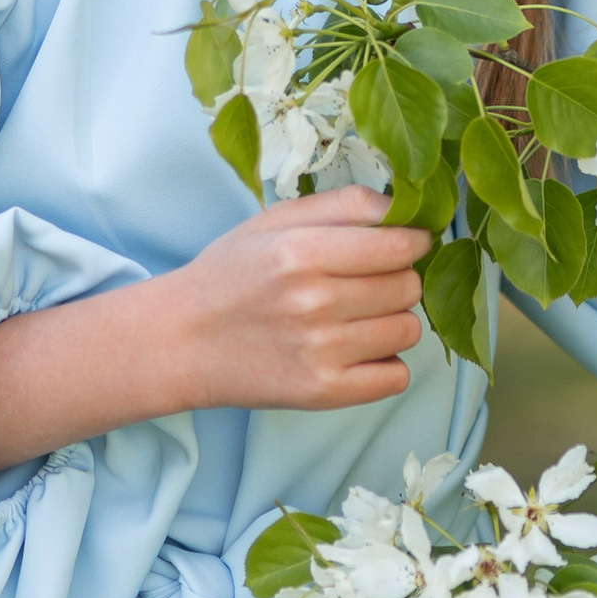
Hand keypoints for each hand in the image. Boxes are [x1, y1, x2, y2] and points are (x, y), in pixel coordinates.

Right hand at [161, 187, 427, 414]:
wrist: (182, 342)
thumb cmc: (231, 274)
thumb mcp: (275, 221)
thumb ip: (341, 205)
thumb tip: (403, 206)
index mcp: (301, 251)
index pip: (397, 245)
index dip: (413, 240)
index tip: (407, 242)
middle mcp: (314, 302)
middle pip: (407, 286)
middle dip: (399, 278)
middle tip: (369, 280)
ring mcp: (320, 352)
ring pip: (408, 330)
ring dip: (393, 320)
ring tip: (358, 316)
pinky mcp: (322, 393)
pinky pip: (397, 377)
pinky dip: (387, 364)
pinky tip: (358, 350)